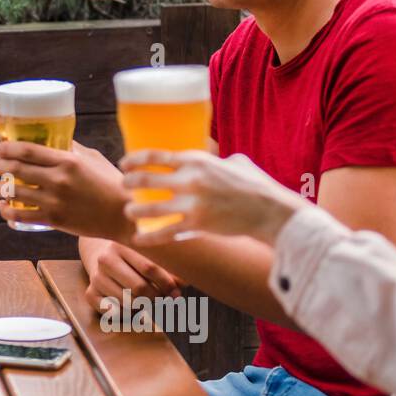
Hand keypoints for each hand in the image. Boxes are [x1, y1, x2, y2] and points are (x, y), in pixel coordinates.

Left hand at [0, 140, 132, 239]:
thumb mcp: (93, 158)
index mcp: (68, 161)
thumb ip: (72, 148)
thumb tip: (55, 137)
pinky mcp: (54, 220)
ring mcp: (55, 201)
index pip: (27, 150)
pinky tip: (3, 208)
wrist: (123, 215)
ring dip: (0, 189)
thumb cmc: (111, 183)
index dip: (7, 148)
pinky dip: (7, 212)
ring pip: (14, 193)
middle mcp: (58, 180)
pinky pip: (21, 216)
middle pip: (16, 169)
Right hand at [82, 239, 182, 312]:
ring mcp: (96, 277)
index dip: (167, 284)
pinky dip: (126, 314)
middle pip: (139, 288)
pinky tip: (132, 307)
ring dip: (143, 307)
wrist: (99, 251)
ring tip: (148, 301)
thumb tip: (184, 285)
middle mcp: (106, 259)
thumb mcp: (148, 254)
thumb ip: (168, 268)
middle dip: (157, 298)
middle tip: (165, 300)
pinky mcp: (89, 293)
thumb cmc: (133, 255)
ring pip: (128, 303)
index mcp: (122, 244)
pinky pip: (113, 313)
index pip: (150, 268)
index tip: (177, 292)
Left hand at [120, 150, 304, 246]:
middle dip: (129, 184)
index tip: (124, 164)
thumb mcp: (235, 162)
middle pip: (146, 180)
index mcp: (197, 160)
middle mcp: (190, 180)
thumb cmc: (256, 185)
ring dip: (135, 211)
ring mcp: (192, 203)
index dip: (135, 160)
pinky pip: (166, 232)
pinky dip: (149, 237)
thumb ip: (216, 159)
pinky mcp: (197, 225)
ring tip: (129, 212)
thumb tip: (211, 157)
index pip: (155, 156)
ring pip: (151, 208)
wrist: (271, 211)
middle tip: (124, 186)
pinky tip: (138, 239)